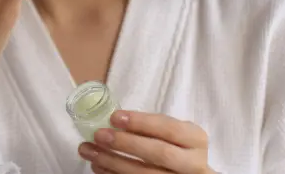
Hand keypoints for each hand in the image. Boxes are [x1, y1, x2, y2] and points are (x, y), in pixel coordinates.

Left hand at [78, 111, 215, 173]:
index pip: (169, 128)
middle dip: (126, 144)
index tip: (114, 117)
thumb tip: (112, 119)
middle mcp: (195, 164)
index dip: (141, 122)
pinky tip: (98, 168)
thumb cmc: (174, 146)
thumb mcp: (170, 133)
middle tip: (99, 135)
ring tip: (89, 151)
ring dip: (112, 163)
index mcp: (196, 139)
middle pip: (159, 154)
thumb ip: (150, 127)